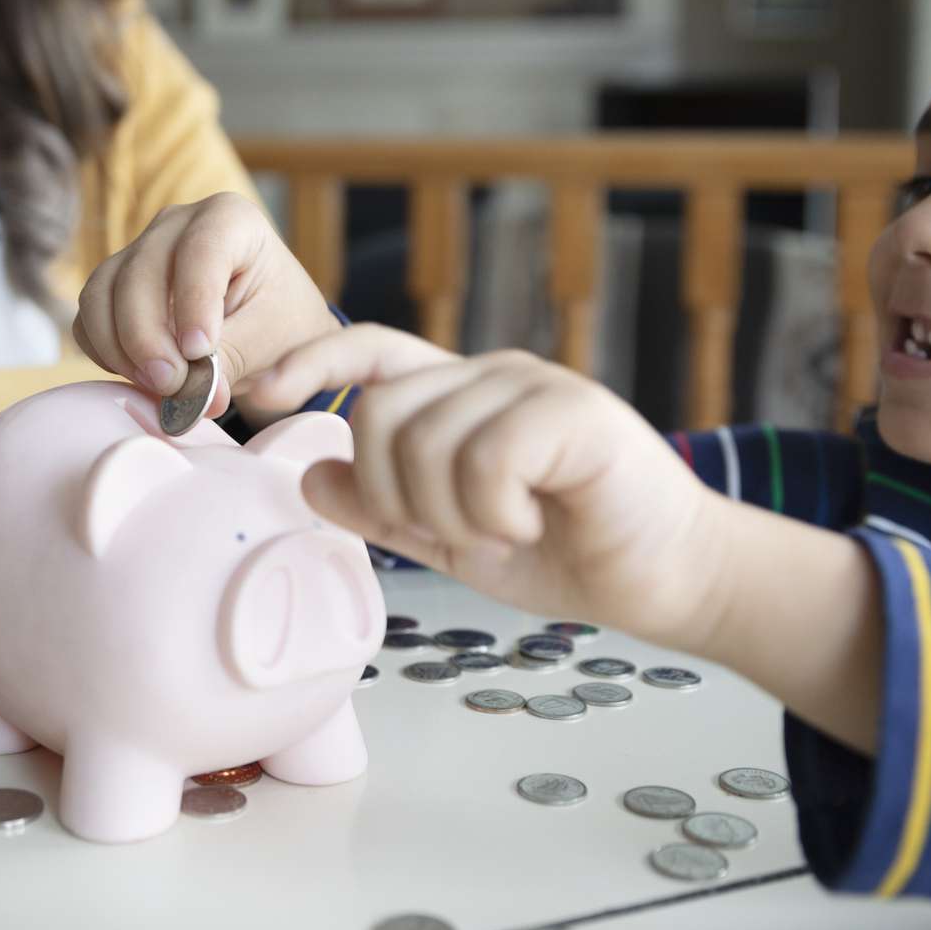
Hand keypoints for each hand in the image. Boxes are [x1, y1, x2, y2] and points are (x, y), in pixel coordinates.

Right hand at [73, 192, 339, 424]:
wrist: (269, 334)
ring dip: (121, 348)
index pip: (201, 249)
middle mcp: (177, 224)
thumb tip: (196, 394)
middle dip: (148, 336)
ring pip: (103, 292)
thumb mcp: (273, 341)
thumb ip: (234, 361)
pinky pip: (89, 317)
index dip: (194, 301)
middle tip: (172, 385)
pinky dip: (103, 352)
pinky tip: (138, 377)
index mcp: (231, 219)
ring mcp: (139, 251)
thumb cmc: (280, 326)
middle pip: (140, 271)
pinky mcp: (113, 286)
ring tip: (159, 388)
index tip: (200, 351)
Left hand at [245, 324, 728, 650]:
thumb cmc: (568, 553)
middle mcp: (492, 376)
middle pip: (381, 410)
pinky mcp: (574, 412)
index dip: (311, 360)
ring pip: (426, 438)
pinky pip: (485, 457)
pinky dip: (494, 510)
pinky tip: (531, 523)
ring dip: (451, 514)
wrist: (670, 578)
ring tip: (503, 533)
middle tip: (454, 536)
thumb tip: (311, 477)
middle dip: (392, 493)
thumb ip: (383, 509)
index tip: (260, 392)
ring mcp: (534, 386)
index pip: (372, 351)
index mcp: (460, 397)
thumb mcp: (453, 537)